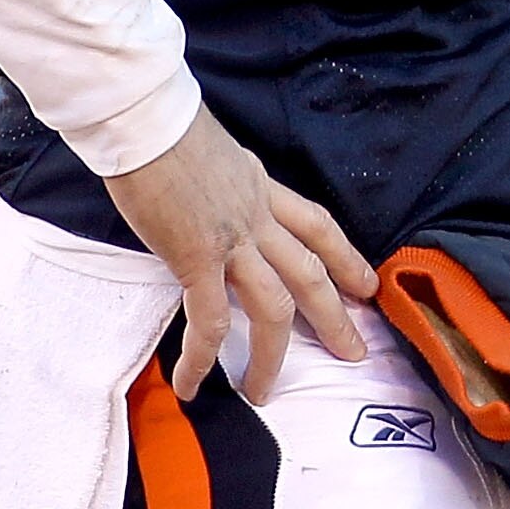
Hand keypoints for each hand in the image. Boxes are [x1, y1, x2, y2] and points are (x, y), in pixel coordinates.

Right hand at [106, 106, 376, 404]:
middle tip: (355, 352)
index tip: (366, 284)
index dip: (347, 257)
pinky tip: (195, 383)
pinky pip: (210, 320)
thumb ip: (220, 178)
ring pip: (273, 307)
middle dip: (335, 317)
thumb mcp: (211, 150)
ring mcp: (231, 240)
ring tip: (264, 391)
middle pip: (311, 273)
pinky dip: (202, 357)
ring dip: (272, 355)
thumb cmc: (161, 125)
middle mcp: (256, 216)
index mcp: (260, 186)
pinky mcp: (196, 258)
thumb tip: (207, 194)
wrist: (143, 117)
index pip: (317, 226)